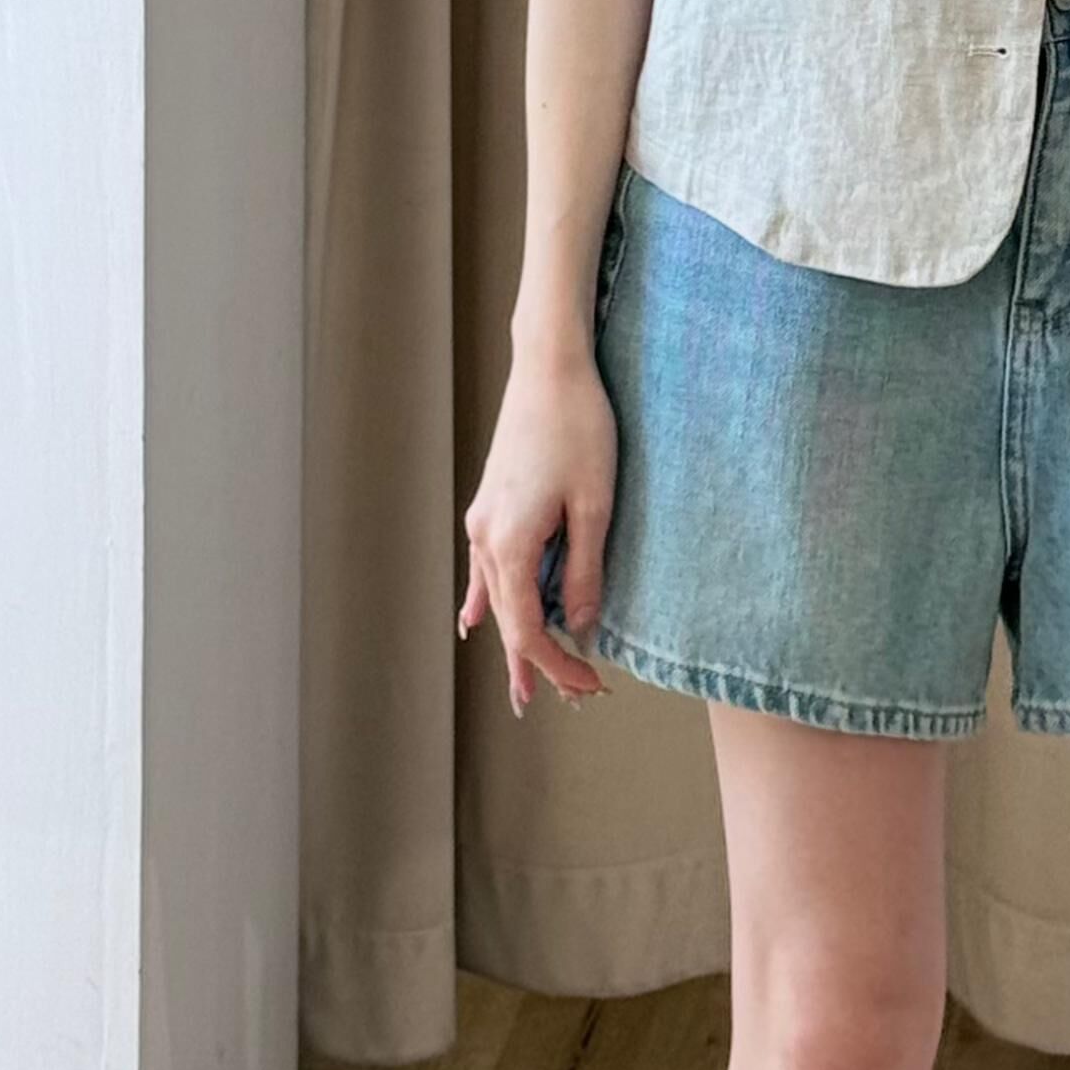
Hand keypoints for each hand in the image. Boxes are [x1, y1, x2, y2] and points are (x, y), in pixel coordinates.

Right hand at [459, 349, 614, 714]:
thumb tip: (580, 626)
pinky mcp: (490, 504)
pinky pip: (484, 568)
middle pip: (509, 620)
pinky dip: (486, 600)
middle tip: (569, 701)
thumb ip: (584, 572)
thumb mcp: (596, 505)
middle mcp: (486, 537)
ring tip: (523, 686)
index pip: (528, 628)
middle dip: (538, 662)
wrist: (549, 368)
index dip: (556, 664)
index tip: (588, 687)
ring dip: (515, 640)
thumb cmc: (580, 427)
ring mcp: (483, 520)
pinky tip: (474, 622)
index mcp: (510, 542)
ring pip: (498, 597)